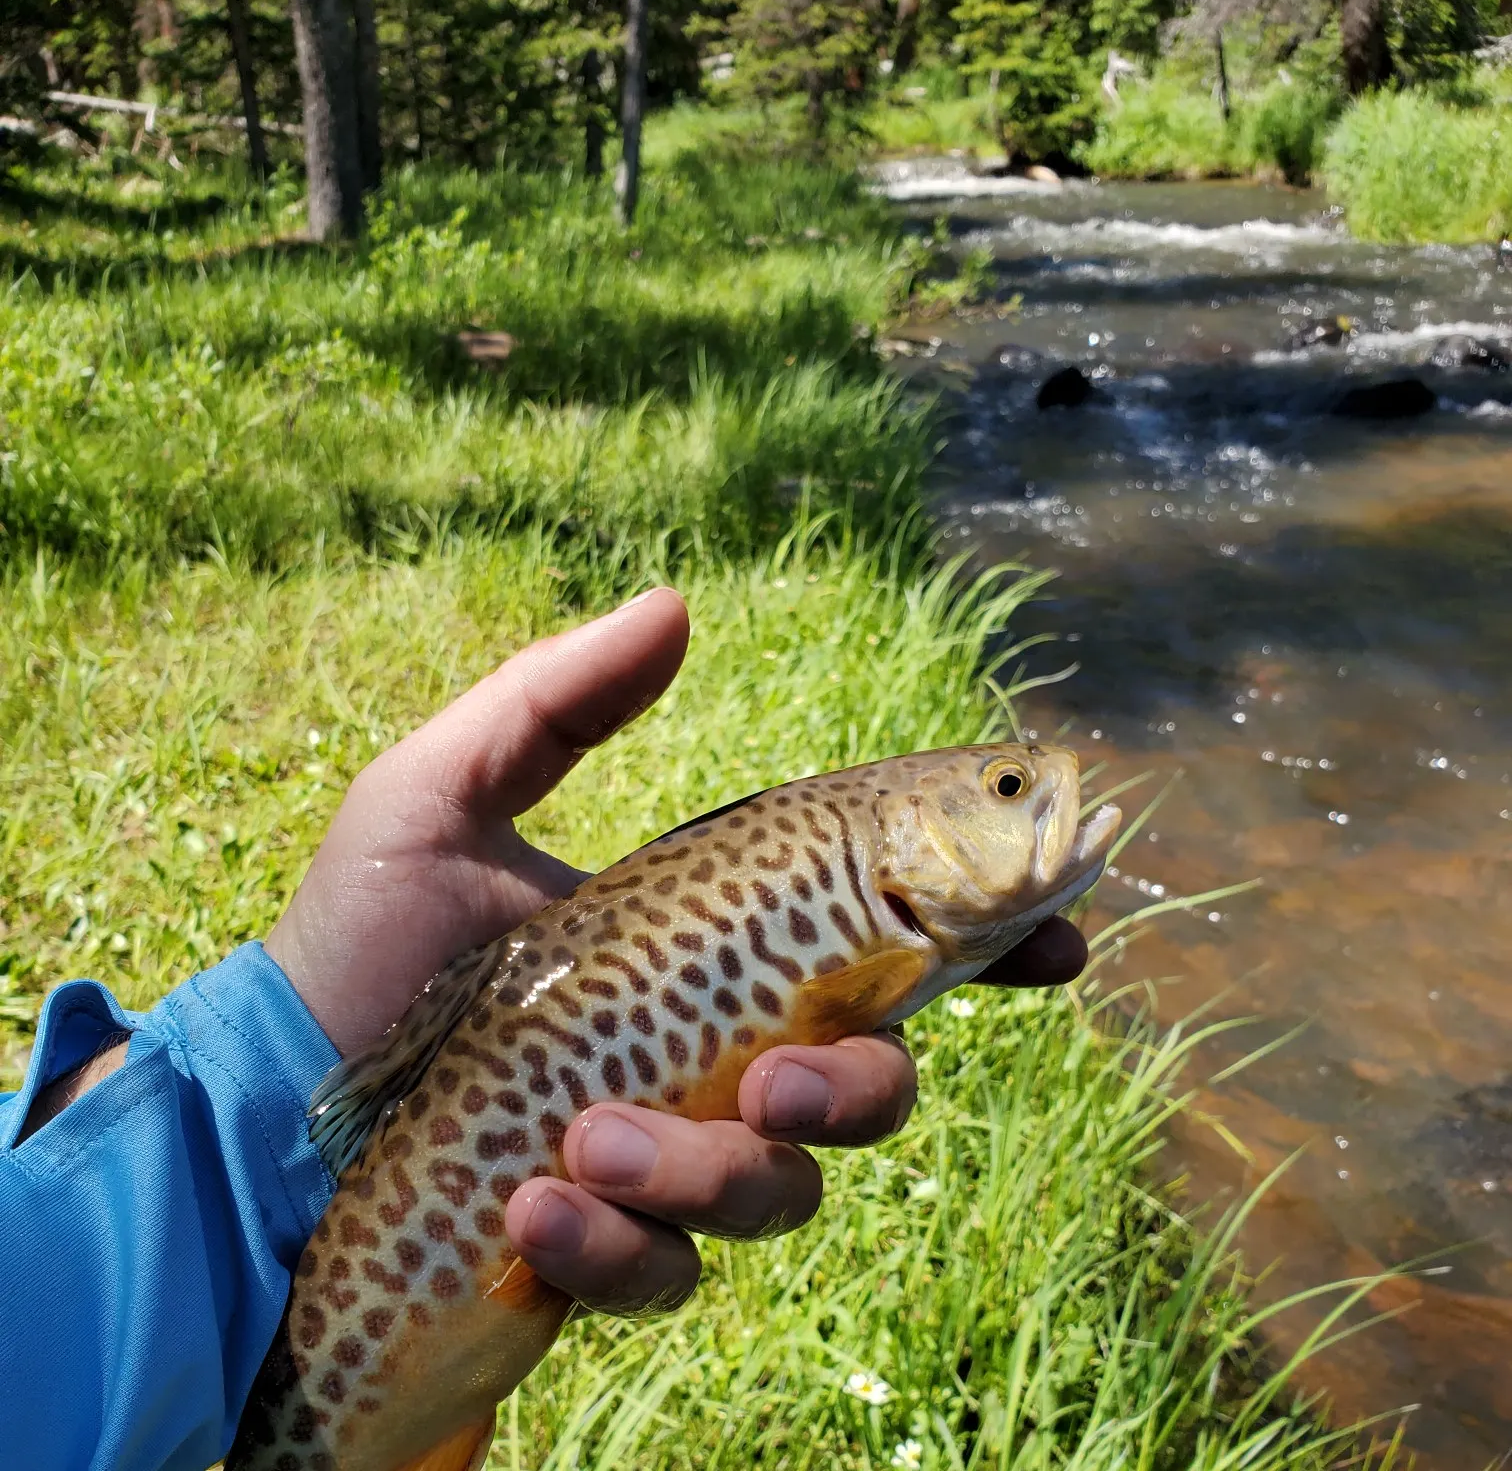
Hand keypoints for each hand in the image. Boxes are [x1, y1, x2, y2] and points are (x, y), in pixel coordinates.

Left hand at [265, 588, 1086, 1316]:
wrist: (265, 1102)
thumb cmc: (358, 941)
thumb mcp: (439, 794)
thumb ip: (557, 701)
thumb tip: (680, 602)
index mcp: (701, 945)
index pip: (875, 945)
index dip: (985, 951)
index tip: (1059, 945)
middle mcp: (709, 1052)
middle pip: (868, 1089)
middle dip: (857, 1094)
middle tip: (776, 1082)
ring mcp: (667, 1157)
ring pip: (781, 1194)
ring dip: (706, 1176)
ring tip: (582, 1143)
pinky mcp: (607, 1250)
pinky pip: (668, 1273)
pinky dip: (615, 1248)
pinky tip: (534, 1207)